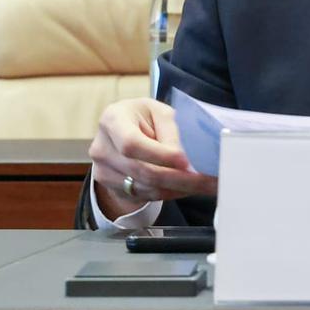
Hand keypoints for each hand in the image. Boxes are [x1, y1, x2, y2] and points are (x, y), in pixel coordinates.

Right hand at [89, 98, 218, 220]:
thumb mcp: (160, 114)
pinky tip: (188, 187)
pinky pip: (146, 195)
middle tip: (207, 180)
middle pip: (142, 170)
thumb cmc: (144, 118)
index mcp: (113, 119)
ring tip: (205, 184)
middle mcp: (102, 147)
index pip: (132, 144)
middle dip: (179, 178)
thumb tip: (187, 160)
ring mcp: (103, 170)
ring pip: (146, 187)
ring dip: (180, 188)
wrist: (123, 133)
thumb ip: (172, 133)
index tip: (185, 161)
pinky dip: (171, 192)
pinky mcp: (112, 187)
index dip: (159, 155)